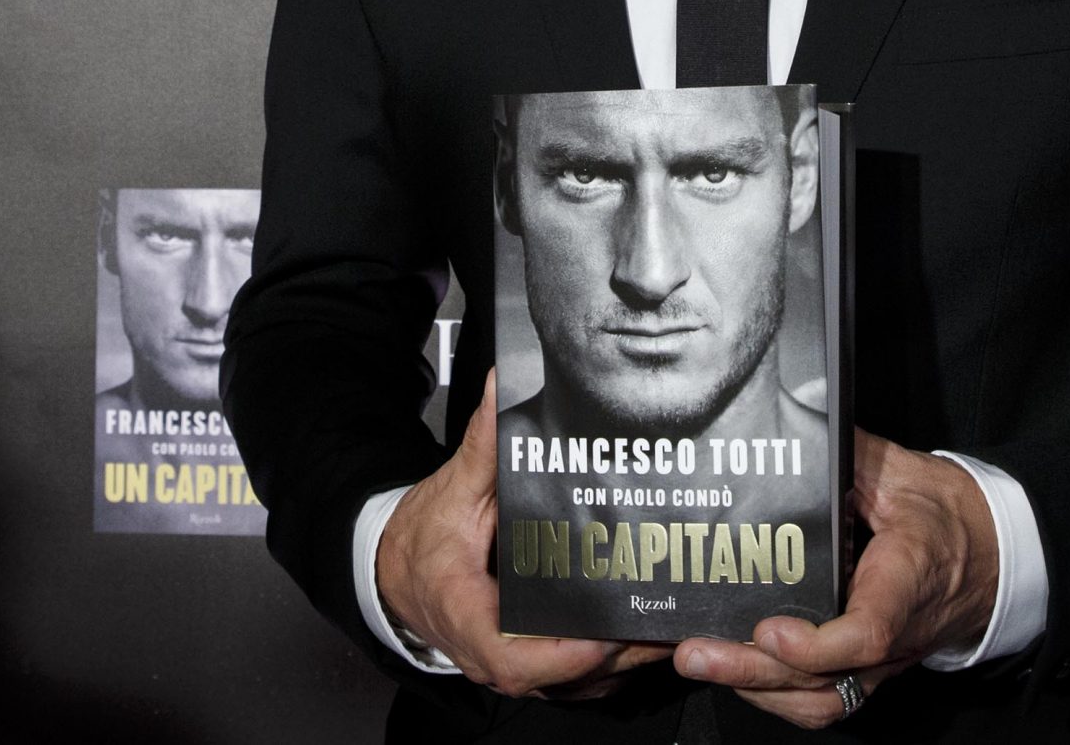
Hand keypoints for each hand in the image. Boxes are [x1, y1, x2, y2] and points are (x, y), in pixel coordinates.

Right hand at [374, 369, 671, 700]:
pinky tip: (649, 636)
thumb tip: (500, 385)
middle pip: (563, 675)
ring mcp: (512, 664)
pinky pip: (576, 679)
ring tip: (675, 627)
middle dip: (619, 653)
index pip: (514, 658)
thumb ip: (481, 444)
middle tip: (669, 621)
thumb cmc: (422, 539)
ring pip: (576, 684)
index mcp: (467, 615)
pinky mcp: (528, 663)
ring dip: (626, 662)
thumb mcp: (451, 491)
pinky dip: (613, 664)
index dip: (564, 655)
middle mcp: (491, 654)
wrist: (394, 574)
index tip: (603, 635)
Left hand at [674, 430, 999, 728]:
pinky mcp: (871, 670)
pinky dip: (776, 697)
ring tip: (702, 662)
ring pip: (820, 700)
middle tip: (695, 653)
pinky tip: (737, 675)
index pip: (867, 632)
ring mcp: (883, 663)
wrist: (995, 557)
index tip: (769, 630)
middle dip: (752, 670)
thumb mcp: (904, 472)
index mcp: (907, 582)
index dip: (816, 645)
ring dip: (756, 688)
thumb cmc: (950, 516)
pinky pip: (824, 702)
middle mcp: (895, 636)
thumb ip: (851, 453)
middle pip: (823, 677)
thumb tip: (799, 417)